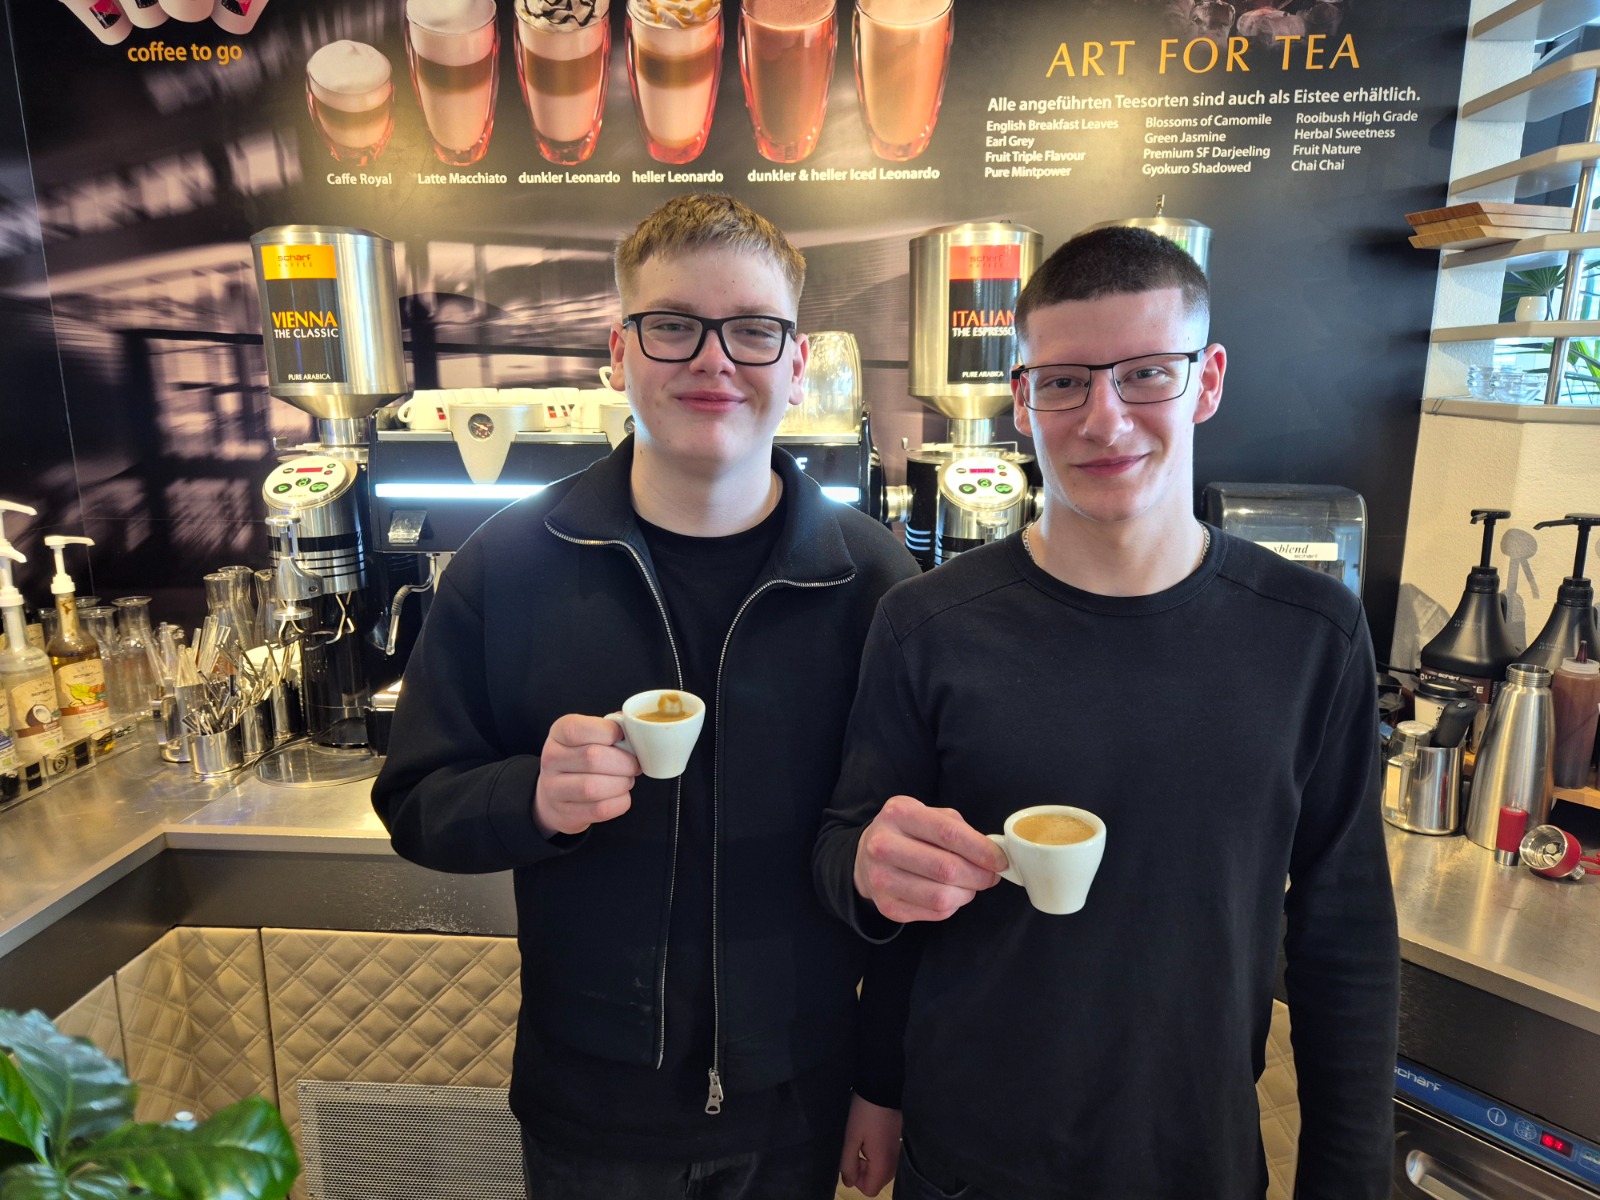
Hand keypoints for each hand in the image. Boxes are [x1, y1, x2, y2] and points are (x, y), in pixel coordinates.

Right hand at [533, 713, 639, 837]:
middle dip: (624, 762)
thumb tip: (633, 724)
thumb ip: (610, 727)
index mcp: (558, 732)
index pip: (578, 729)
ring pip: (593, 787)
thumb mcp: (588, 736)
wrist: (555, 795)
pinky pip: (600, 809)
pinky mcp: (566, 813)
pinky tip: (620, 795)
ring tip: (626, 780)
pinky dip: (619, 802)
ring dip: (621, 783)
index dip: (609, 732)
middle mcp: (551, 759)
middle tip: (634, 765)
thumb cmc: (581, 759)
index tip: (623, 738)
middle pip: (592, 758)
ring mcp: (554, 788)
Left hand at [838, 1094, 900, 1197]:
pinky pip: (887, 1160)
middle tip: (856, 1148)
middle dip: (863, 1171)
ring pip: (882, 1171)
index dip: (857, 1180)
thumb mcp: (851, 1138)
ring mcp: (898, 1153)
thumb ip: (848, 1164)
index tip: (852, 1159)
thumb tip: (849, 1183)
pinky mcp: (899, 1143)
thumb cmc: (864, 1113)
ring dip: (869, 1162)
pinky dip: (877, 1155)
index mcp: (883, 1164)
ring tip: (863, 1140)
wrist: (883, 1088)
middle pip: (877, 1182)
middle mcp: (894, 1162)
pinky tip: (871, 1136)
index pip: (870, 1190)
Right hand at [853, 795, 1004, 922]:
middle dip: (979, 876)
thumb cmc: (907, 833)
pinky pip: (935, 913)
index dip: (981, 850)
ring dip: (967, 893)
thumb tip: (993, 855)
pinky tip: (949, 893)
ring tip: (969, 884)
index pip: (949, 834)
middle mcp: (884, 846)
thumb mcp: (928, 815)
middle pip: (947, 869)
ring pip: (942, 897)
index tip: (1000, 860)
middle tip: (990, 876)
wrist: (866, 856)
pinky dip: (952, 905)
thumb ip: (959, 829)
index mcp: (899, 814)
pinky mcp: (887, 906)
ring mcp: (882, 879)